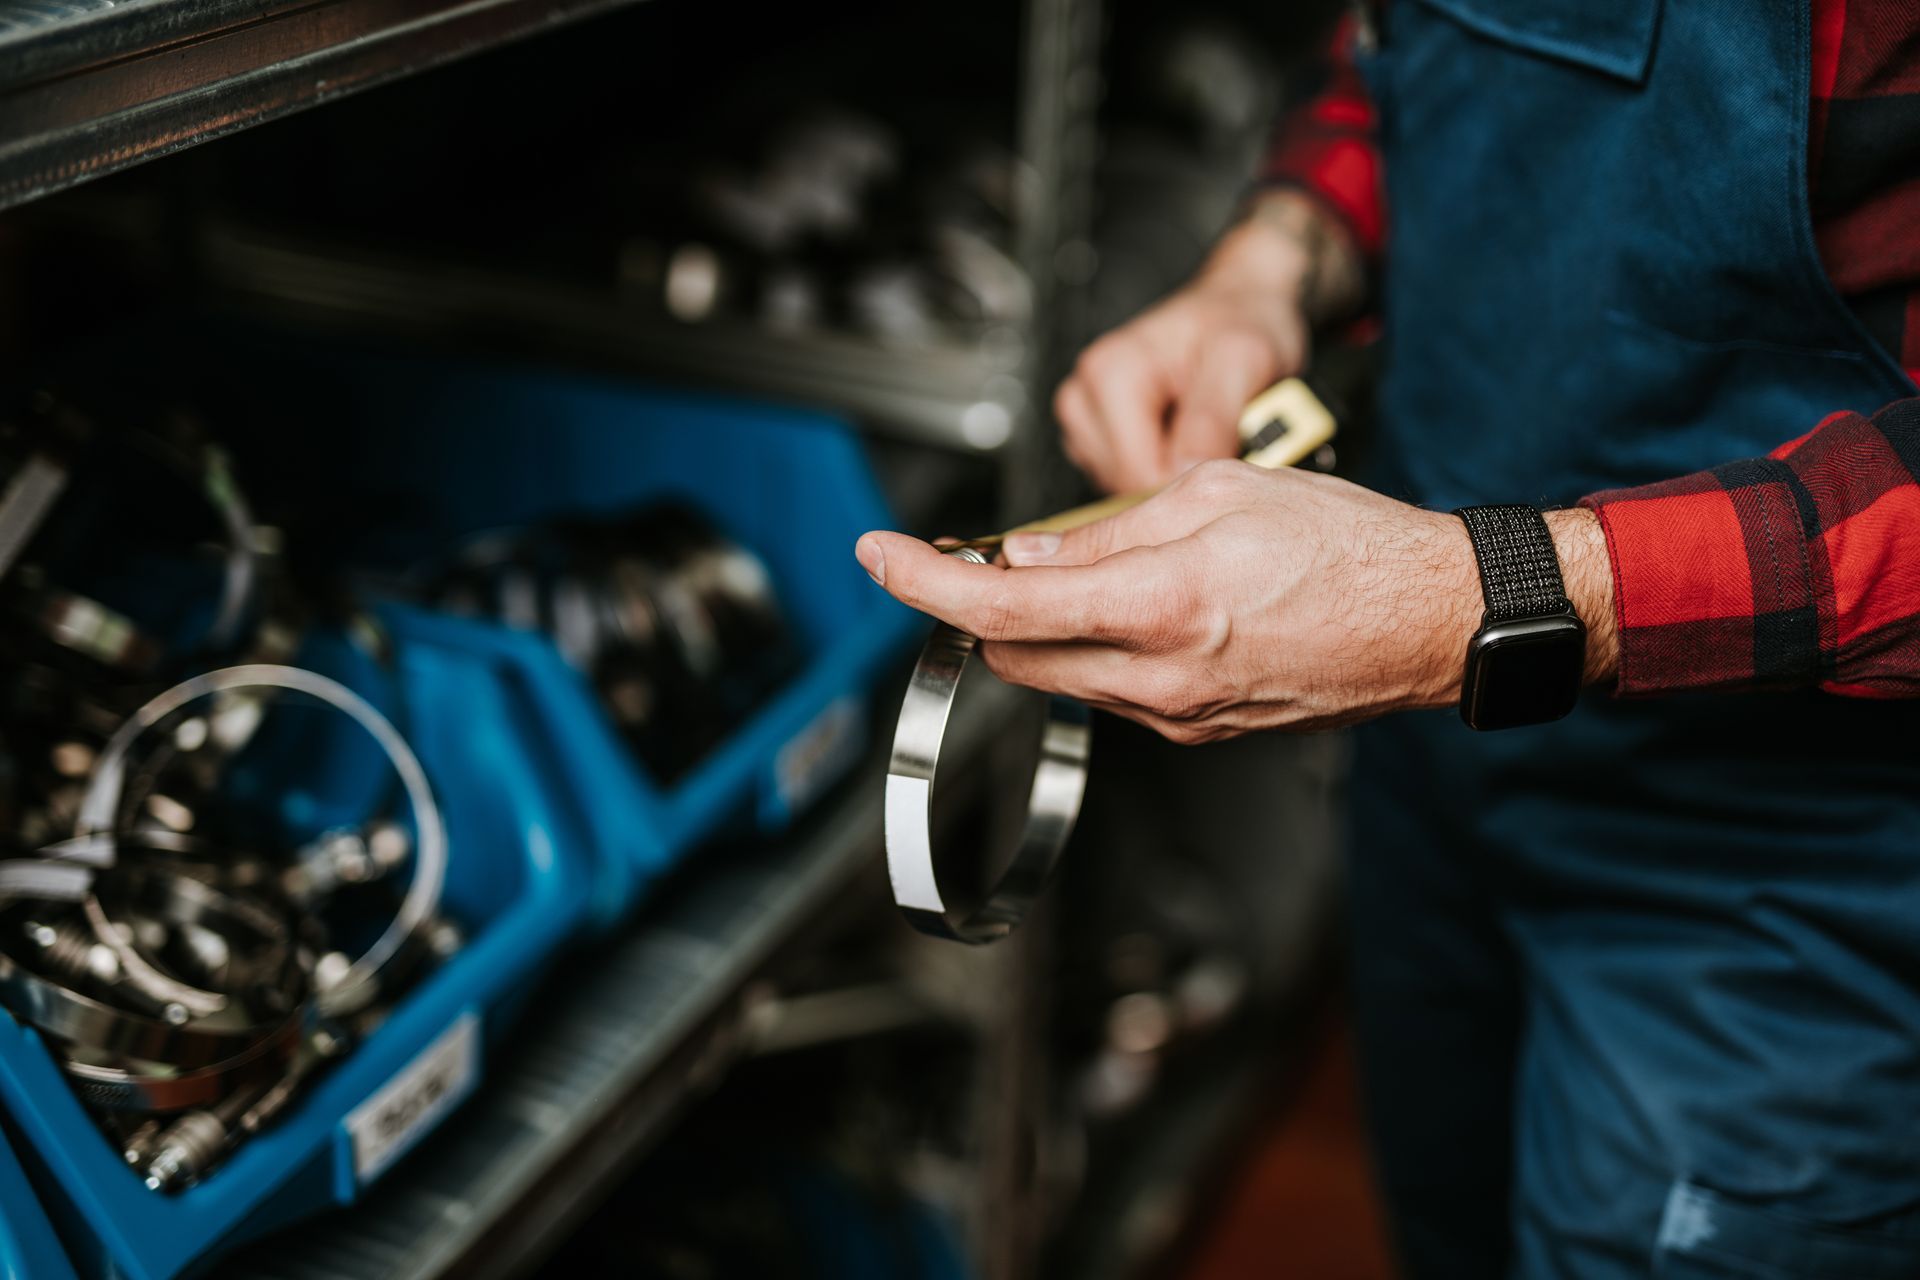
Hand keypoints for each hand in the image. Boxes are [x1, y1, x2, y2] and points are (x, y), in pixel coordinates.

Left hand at [855, 462, 1617, 742]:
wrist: (1431, 621)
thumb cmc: (1348, 543)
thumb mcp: (1216, 491)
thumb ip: (1107, 528)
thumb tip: (1030, 551)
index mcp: (1160, 604)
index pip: (1000, 603)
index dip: (924, 578)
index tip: (883, 554)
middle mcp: (1160, 677)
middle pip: (1013, 653)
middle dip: (981, 602)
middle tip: (983, 551)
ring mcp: (1178, 717)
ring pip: (1059, 676)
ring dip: (1040, 625)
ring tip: (1084, 567)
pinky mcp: (1199, 732)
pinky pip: (1113, 692)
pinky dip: (1095, 648)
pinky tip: (1136, 605)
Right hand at [1053, 191, 1359, 493]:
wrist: (1239, 306)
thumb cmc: (1243, 323)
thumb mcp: (1246, 359)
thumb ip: (1214, 416)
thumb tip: (1183, 470)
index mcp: (1109, 374)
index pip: (1136, 474)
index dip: (1189, 477)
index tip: (1227, 453)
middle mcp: (1083, 394)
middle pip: (1125, 483)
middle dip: (1178, 472)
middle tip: (1222, 434)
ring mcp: (1085, 417)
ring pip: (1123, 487)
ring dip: (1171, 470)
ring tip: (1204, 429)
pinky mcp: (1094, 434)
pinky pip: (1124, 478)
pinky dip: (1161, 466)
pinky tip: (1185, 435)